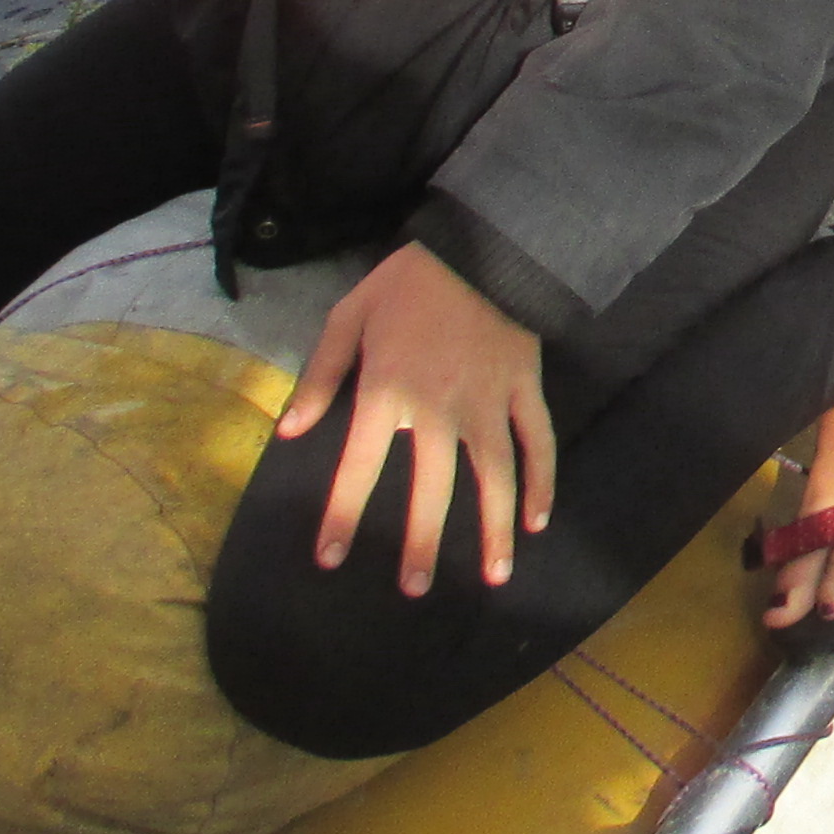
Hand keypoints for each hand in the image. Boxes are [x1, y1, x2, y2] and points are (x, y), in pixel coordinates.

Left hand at [280, 242, 555, 595]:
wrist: (479, 244)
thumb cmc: (406, 283)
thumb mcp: (347, 317)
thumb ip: (320, 377)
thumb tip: (291, 433)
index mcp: (388, 392)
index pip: (359, 468)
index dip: (341, 515)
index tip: (329, 559)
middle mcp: (439, 409)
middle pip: (431, 489)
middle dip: (422, 543)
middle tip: (415, 589)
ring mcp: (487, 402)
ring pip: (494, 477)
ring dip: (495, 529)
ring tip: (496, 577)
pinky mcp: (522, 389)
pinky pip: (537, 442)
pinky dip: (541, 482)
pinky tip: (538, 520)